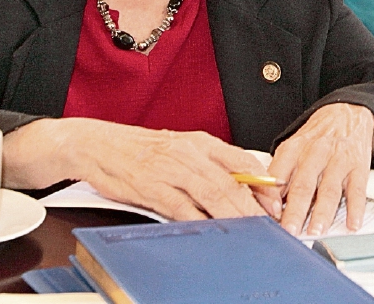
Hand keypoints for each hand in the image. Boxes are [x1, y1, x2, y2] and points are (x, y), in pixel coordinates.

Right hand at [3, 118, 281, 220]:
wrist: (96, 144)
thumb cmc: (140, 149)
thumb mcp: (179, 147)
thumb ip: (207, 163)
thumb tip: (240, 186)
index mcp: (199, 141)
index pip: (242, 160)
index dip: (262, 183)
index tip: (276, 201)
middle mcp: (189, 153)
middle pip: (231, 183)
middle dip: (254, 207)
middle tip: (270, 225)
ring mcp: (171, 171)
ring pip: (212, 196)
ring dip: (234, 217)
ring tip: (250, 232)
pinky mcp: (152, 189)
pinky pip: (182, 210)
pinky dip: (199, 223)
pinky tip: (211, 233)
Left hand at [268, 103, 373, 235]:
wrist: (347, 113)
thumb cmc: (316, 137)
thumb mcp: (292, 147)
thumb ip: (280, 172)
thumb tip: (268, 203)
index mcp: (293, 149)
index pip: (278, 176)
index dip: (272, 198)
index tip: (268, 218)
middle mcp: (315, 153)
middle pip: (303, 185)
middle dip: (295, 210)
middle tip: (290, 231)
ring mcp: (338, 160)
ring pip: (329, 189)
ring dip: (322, 213)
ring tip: (316, 230)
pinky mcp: (358, 166)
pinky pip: (358, 190)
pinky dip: (355, 208)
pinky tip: (352, 223)